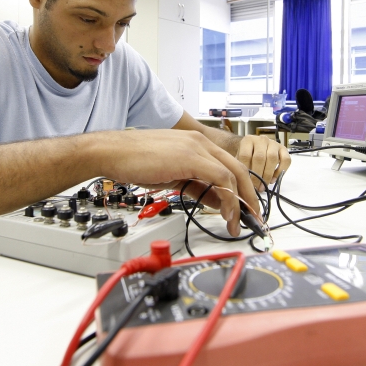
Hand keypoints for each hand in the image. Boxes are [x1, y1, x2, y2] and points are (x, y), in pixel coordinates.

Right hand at [93, 129, 256, 235]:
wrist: (113, 153)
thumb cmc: (135, 162)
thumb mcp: (174, 176)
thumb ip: (198, 187)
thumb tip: (217, 202)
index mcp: (197, 144)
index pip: (230, 167)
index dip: (241, 190)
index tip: (244, 209)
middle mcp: (201, 142)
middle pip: (239, 169)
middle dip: (249, 197)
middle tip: (252, 218)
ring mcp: (197, 147)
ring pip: (233, 174)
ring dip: (239, 202)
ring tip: (237, 223)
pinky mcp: (191, 157)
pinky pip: (220, 178)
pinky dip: (228, 198)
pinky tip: (226, 214)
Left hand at [236, 135, 291, 190]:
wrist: (254, 147)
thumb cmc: (246, 155)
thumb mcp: (240, 159)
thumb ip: (242, 167)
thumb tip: (245, 182)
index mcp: (248, 140)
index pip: (246, 155)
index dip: (247, 170)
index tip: (247, 182)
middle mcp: (261, 140)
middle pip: (260, 157)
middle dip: (258, 175)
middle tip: (257, 187)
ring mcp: (273, 143)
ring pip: (273, 158)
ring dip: (268, 174)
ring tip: (264, 185)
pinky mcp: (283, 149)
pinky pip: (286, 160)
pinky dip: (281, 171)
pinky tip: (274, 179)